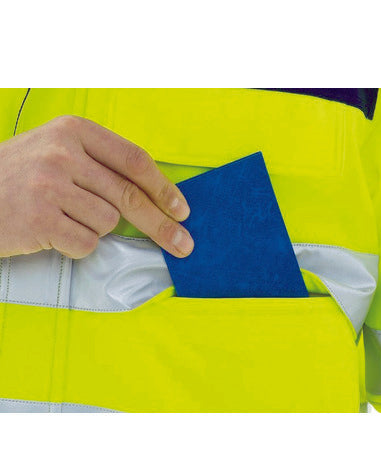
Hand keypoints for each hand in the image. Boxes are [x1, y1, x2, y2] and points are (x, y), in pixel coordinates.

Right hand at [0, 115, 193, 258]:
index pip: (134, 160)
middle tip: (182, 243)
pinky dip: (76, 245)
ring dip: (94, 228)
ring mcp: (48, 185)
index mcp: (73, 131)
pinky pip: (86, 242)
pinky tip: (53, 232)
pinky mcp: (39, 219)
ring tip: (63, 217)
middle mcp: (62, 153)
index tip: (181, 209)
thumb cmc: (20, 176)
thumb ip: (101, 165)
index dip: (163, 188)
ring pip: (108, 222)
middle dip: (162, 225)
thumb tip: (154, 193)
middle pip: (130, 196)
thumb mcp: (58, 152)